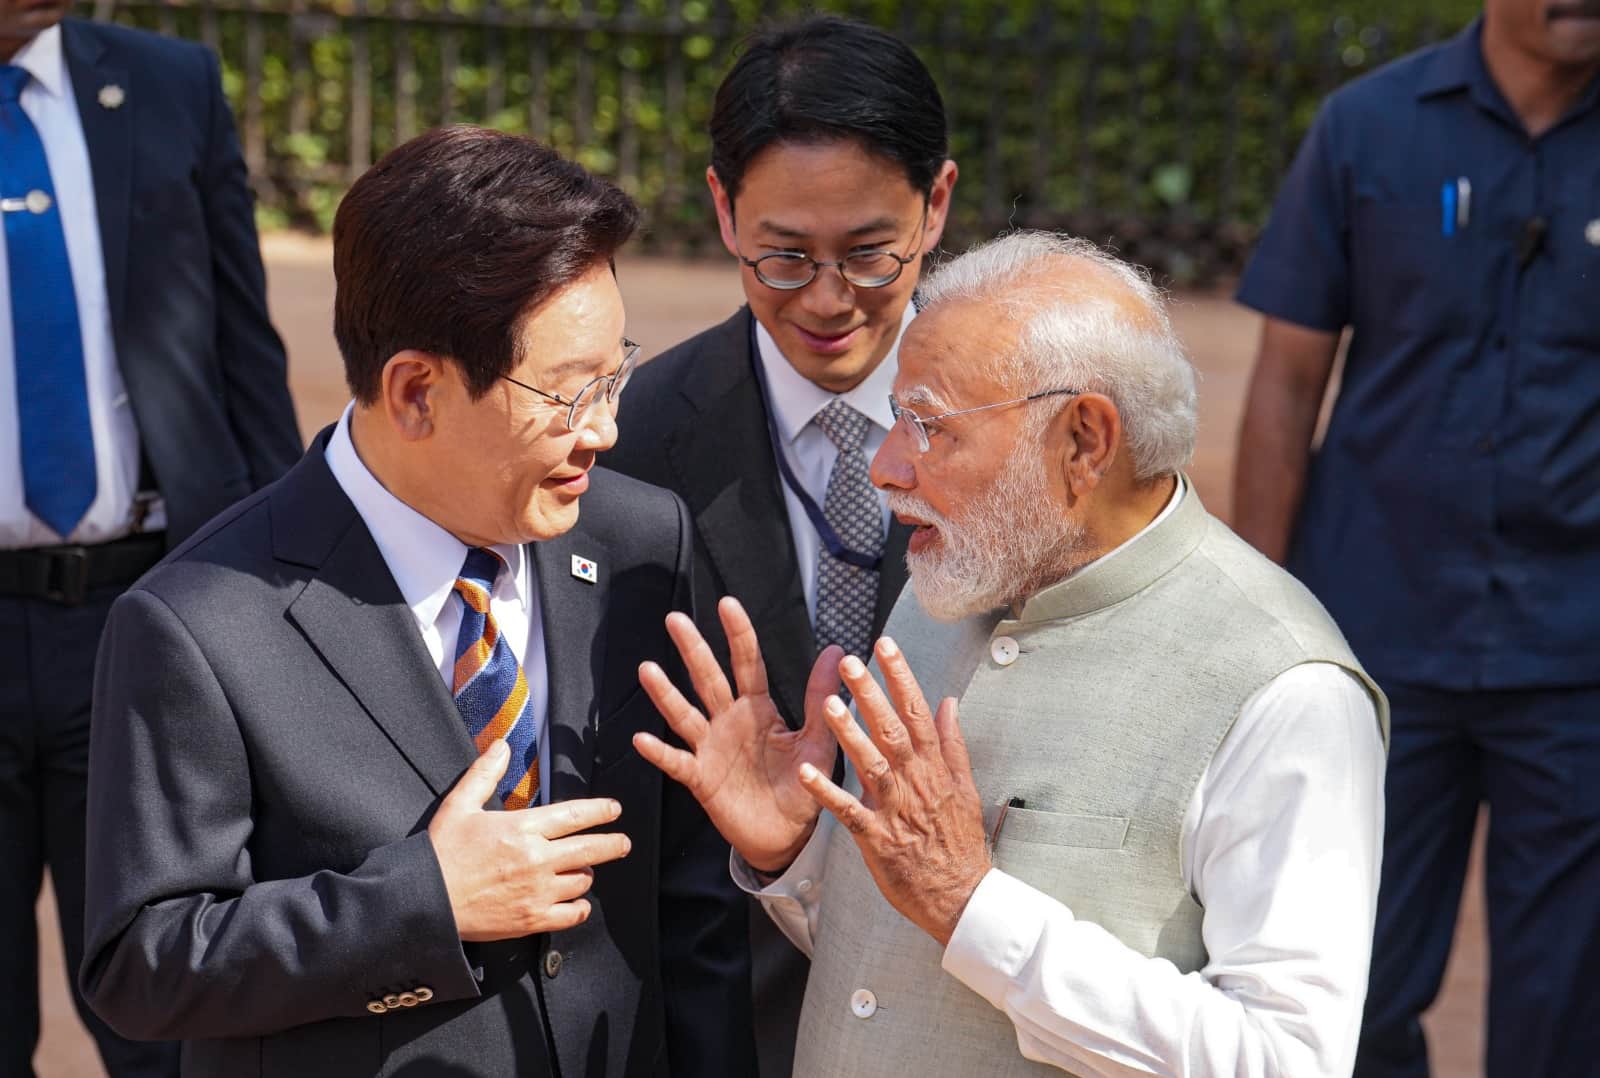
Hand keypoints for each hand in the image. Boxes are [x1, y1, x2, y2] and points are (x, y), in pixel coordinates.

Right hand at [428, 740, 632, 941]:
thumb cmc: (441, 853)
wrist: (424, 901)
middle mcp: (536, 859)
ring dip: (586, 874)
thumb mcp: (459, 806)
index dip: (600, 811)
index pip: (574, 816)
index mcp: (522, 828)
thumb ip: (484, 774)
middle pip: (591, 849)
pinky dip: (579, 907)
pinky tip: (576, 902)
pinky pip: (572, 914)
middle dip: (613, 844)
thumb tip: (502, 745)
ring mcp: (536, 891)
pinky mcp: (531, 919)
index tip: (614, 809)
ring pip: (582, 881)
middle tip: (623, 843)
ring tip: (582, 870)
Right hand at [633, 597, 841, 873]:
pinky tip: (642, 739)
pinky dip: (660, 752)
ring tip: (648, 670)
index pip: (747, 663)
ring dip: (666, 695)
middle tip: (676, 619)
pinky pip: (677, 763)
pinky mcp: (701, 779)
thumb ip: (822, 698)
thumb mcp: (818, 739)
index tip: (727, 604)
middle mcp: (729, 722)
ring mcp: (711, 749)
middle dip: (693, 650)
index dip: (738, 634)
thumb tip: (836, 651)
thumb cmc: (802, 785)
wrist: (788, 835)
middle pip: (709, 679)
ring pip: (685, 715)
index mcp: (759, 709)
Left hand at [797, 637, 990, 945]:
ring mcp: (896, 810)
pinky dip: (827, 793)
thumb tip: (949, 702)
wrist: (961, 896)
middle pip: (892, 730)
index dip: (901, 676)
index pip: (918, 711)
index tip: (886, 646)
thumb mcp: (966, 787)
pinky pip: (848, 812)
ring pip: (871, 765)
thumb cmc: (960, 843)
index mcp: (936, 767)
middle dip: (871, 695)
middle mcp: (916, 783)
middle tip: (851, 662)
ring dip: (849, 735)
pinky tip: (805, 773)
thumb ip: (953, 743)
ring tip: (827, 705)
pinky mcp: (877, 839)